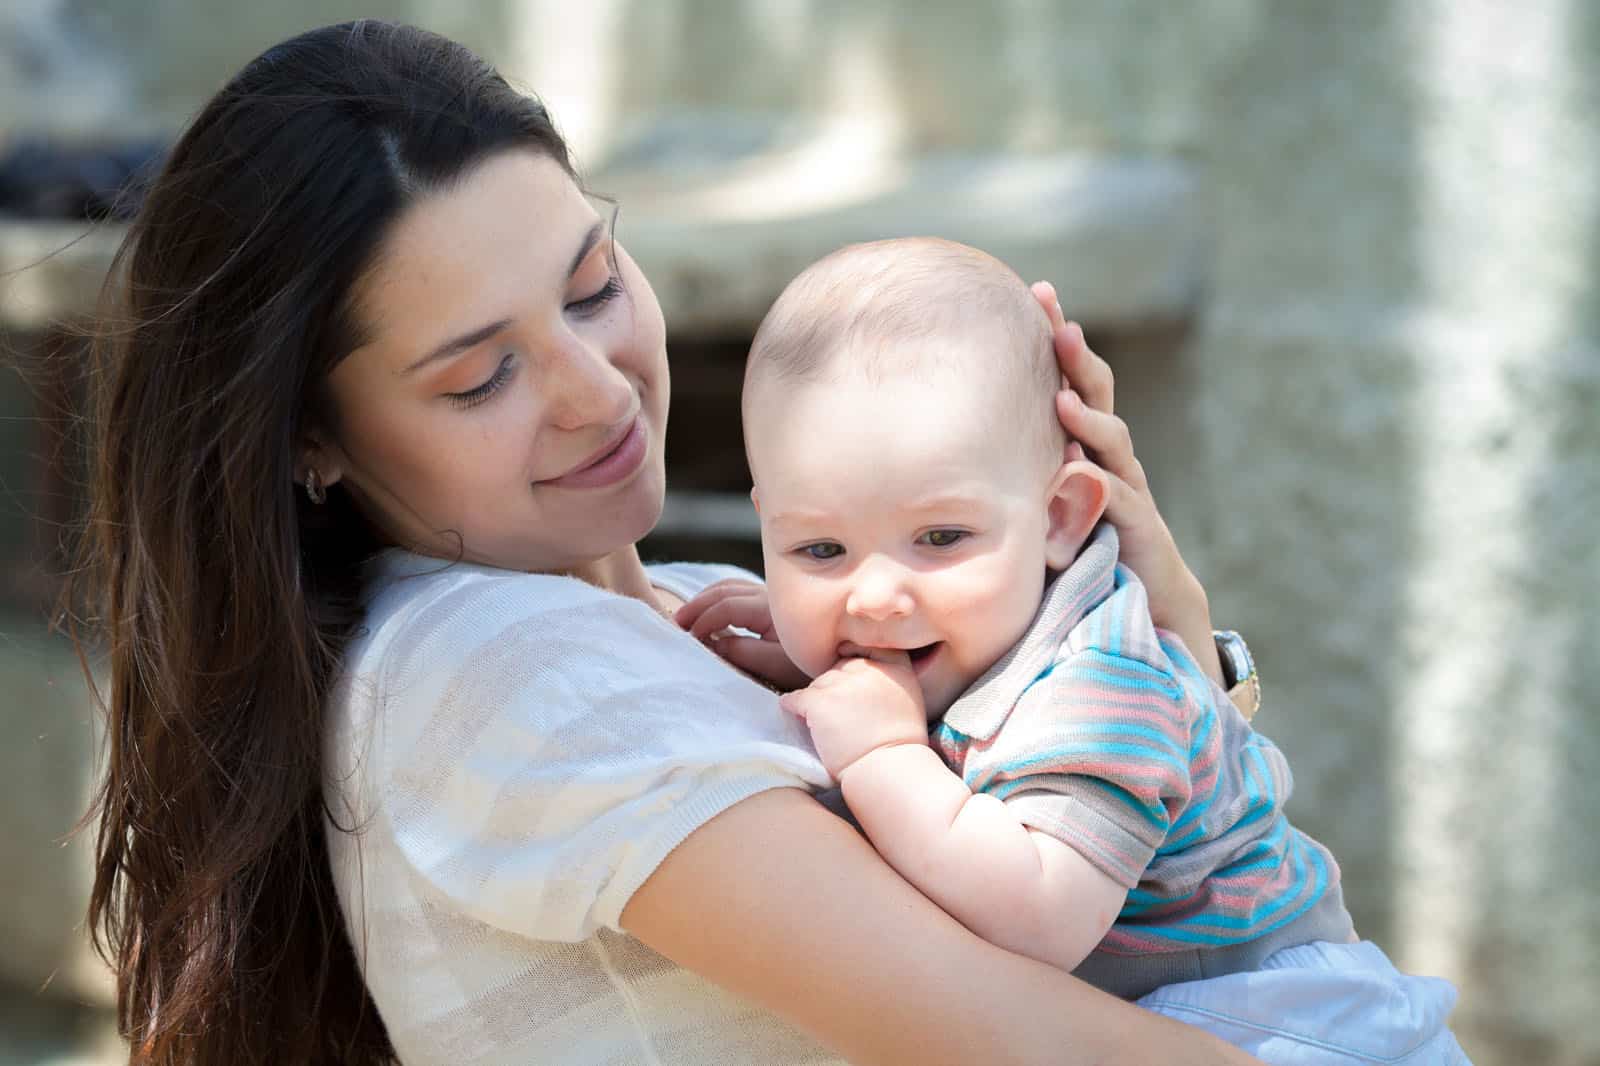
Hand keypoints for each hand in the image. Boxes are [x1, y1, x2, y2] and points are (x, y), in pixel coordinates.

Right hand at [676, 579, 812, 690]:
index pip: (726, 606)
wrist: (837, 655)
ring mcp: (768, 595)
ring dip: (704, 599)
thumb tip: (712, 643)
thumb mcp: (775, 665)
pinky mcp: (769, 601)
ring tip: (686, 617)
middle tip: (675, 623)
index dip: (703, 620)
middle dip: (696, 605)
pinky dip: (716, 597)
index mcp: (769, 609)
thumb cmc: (807, 664)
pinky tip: (707, 610)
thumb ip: (743, 653)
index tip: (688, 638)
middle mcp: (767, 596)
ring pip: (728, 586)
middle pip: (723, 590)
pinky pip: (736, 590)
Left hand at [779, 649, 927, 778]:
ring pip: (818, 685)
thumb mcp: (908, 701)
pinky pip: (795, 698)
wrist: (887, 771)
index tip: (853, 673)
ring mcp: (842, 683)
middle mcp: (869, 669)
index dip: (857, 656)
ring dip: (818, 702)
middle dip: (837, 688)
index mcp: (895, 668)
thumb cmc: (898, 747)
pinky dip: (793, 707)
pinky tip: (797, 717)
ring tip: (829, 726)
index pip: (870, 646)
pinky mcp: (820, 701)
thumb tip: (865, 675)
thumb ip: (888, 680)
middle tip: (842, 715)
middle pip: (839, 668)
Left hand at [1032, 282, 1221, 684]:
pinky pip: (1119, 498)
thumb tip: (947, 445)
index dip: (1057, 342)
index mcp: (1084, 446)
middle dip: (1076, 356)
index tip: (1035, 295)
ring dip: (1090, 412)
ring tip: (1064, 392)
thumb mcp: (1038, 504)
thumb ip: (1014, 472)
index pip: (1070, 381)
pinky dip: (1097, 480)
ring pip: (1112, 439)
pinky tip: (1076, 463)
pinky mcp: (1139, 530)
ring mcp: (1128, 490)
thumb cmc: (1084, 553)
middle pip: (1096, 394)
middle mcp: (1109, 460)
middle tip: (1055, 317)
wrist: (1149, 605)